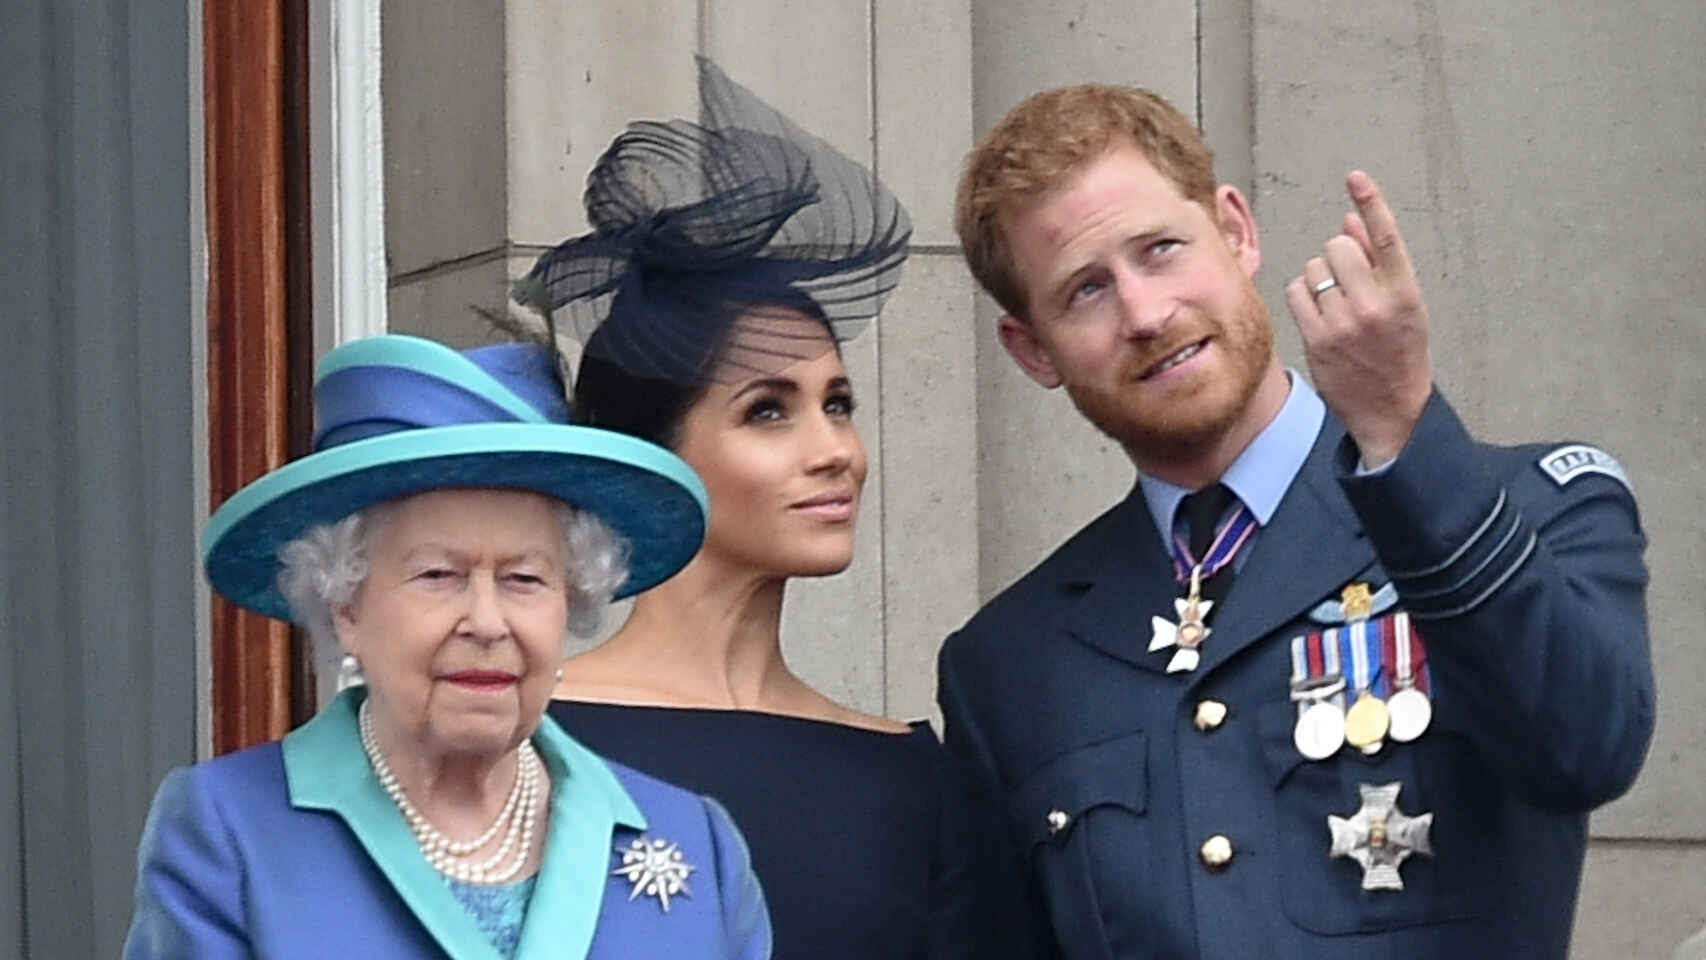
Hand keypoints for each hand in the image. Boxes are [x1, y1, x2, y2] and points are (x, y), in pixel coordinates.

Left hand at [1284, 170, 1433, 466]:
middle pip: (1337, 246)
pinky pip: (1296, 292)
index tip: (1355, 177)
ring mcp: (1344, 323)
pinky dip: (1302, 295)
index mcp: (1405, 293)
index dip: (1371, 203)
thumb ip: (1379, 262)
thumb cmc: (1399, 352)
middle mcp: (1375, 305)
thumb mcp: (1405, 305)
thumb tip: (1350, 219)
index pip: (1386, 238)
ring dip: (1319, 277)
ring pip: (1313, 268)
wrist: (1392, 411)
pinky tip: (1317, 311)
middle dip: (1337, 256)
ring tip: (1336, 302)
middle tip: (1347, 281)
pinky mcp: (1317, 339)